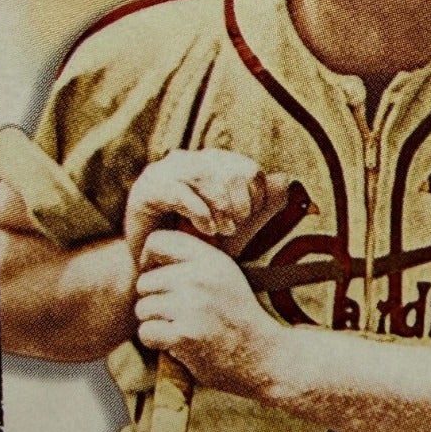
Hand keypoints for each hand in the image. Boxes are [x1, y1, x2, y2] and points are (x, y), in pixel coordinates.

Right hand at [123, 149, 289, 265]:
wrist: (158, 269)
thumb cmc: (198, 246)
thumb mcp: (237, 226)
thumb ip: (262, 203)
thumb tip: (284, 179)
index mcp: (210, 165)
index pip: (245, 168)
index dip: (255, 196)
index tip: (249, 220)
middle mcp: (188, 161)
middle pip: (227, 168)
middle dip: (238, 201)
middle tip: (234, 228)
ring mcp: (164, 172)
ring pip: (204, 175)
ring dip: (220, 206)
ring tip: (223, 230)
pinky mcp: (146, 189)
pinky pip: (179, 191)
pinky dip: (199, 211)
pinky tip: (206, 230)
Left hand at [134, 229, 284, 395]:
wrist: (262, 357)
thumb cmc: (236, 317)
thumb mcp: (224, 276)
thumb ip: (192, 260)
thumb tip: (147, 253)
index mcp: (210, 259)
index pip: (157, 242)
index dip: (148, 258)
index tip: (158, 276)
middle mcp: (200, 278)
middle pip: (144, 282)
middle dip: (153, 300)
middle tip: (176, 314)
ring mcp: (192, 306)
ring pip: (142, 308)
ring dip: (155, 322)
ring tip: (180, 328)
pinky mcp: (184, 335)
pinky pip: (146, 332)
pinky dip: (156, 342)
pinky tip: (177, 343)